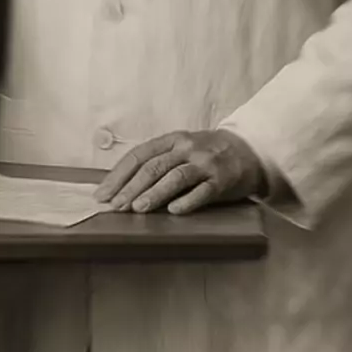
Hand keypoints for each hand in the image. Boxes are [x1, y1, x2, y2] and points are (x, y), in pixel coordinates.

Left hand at [94, 129, 262, 214]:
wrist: (248, 151)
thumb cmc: (206, 154)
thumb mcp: (180, 150)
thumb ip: (156, 163)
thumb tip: (120, 188)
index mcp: (171, 140)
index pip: (138, 156)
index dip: (117, 176)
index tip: (102, 194)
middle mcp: (186, 148)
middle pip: (153, 167)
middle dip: (130, 188)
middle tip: (115, 206)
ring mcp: (205, 162)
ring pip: (175, 177)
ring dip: (154, 193)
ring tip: (137, 208)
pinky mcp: (222, 179)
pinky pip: (203, 190)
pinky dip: (188, 201)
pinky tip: (174, 211)